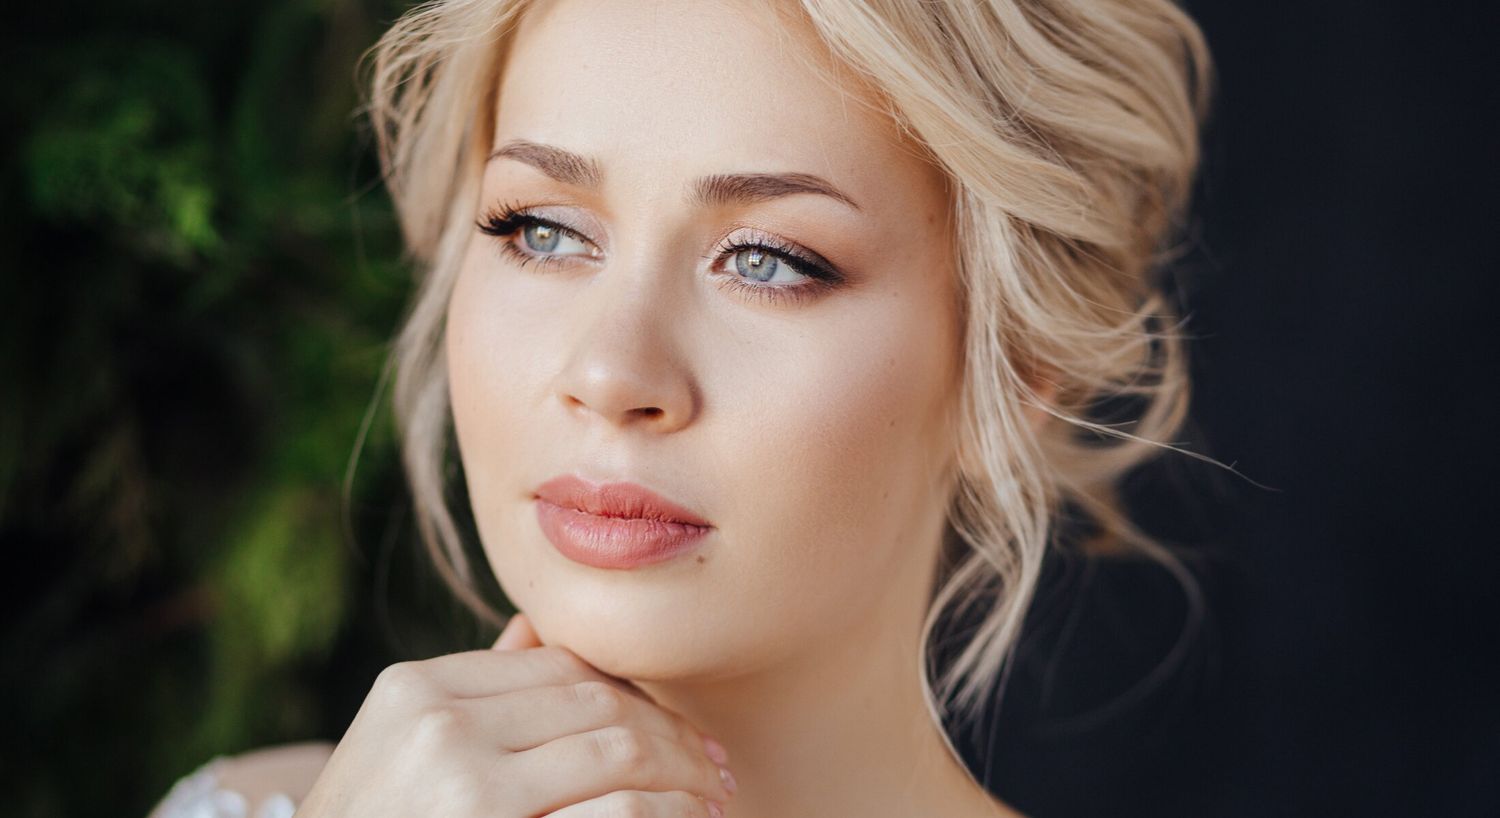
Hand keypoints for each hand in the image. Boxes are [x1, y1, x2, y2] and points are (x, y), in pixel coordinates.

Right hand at [297, 613, 734, 816]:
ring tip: (714, 796)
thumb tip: (536, 630)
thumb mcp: (395, 754)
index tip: (672, 724)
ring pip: (620, 751)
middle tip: (714, 763)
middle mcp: (439, 726)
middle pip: (595, 701)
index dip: (629, 692)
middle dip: (670, 733)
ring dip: (683, 775)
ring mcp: (467, 787)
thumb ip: (470, 694)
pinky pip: (618, 813)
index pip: (557, 665)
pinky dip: (667, 814)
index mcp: (417, 689)